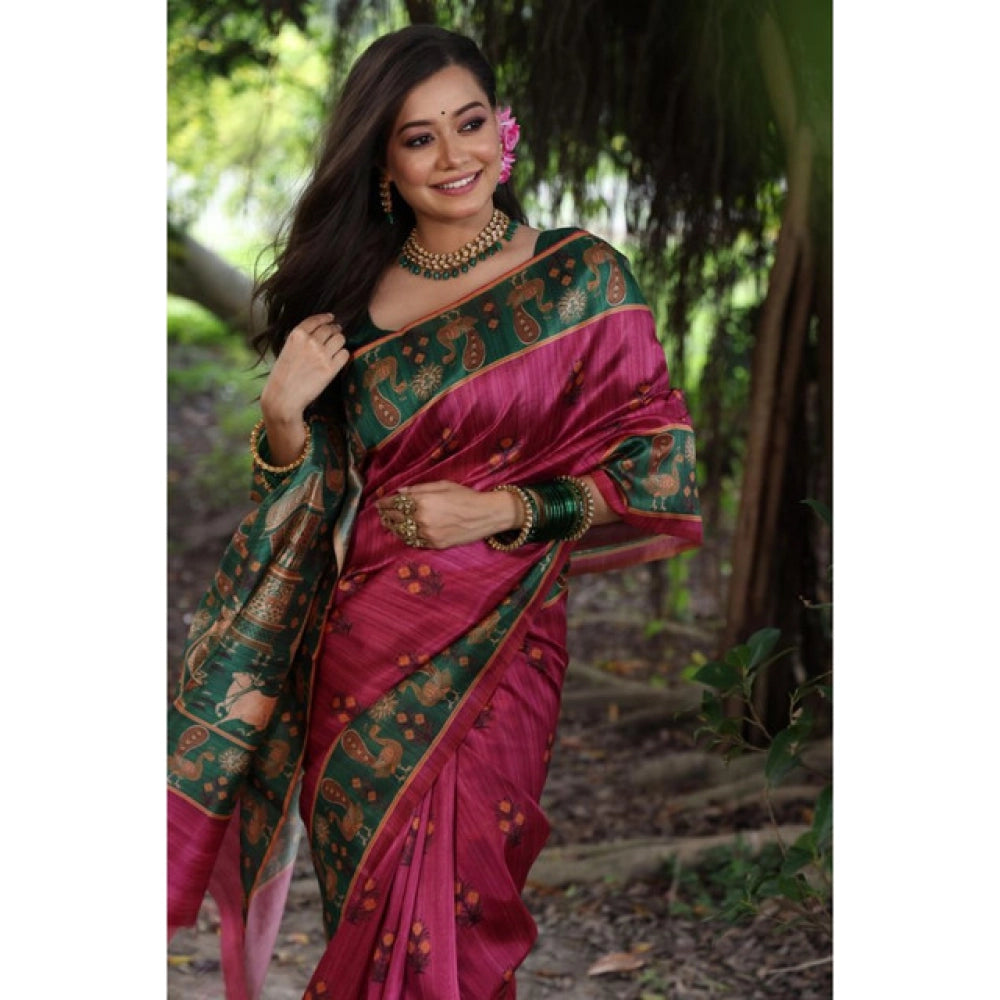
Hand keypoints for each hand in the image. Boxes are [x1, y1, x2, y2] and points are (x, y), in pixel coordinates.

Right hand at [260, 313, 349, 424]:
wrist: (283, 397)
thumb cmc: (282, 377)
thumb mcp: (286, 350)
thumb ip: (300, 341)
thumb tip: (317, 335)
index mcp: (297, 335)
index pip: (316, 320)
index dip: (326, 318)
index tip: (331, 317)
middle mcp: (310, 342)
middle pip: (330, 329)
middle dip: (335, 329)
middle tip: (336, 332)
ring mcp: (322, 354)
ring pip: (340, 339)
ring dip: (339, 341)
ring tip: (337, 346)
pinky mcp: (331, 368)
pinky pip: (344, 354)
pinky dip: (343, 355)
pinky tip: (338, 358)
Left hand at [375, 481, 520, 549]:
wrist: (486, 515)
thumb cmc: (466, 496)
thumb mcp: (443, 485)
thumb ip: (419, 489)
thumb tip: (400, 491)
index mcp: (423, 501)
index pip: (395, 503)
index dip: (385, 503)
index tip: (379, 503)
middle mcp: (422, 519)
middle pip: (396, 518)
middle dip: (386, 515)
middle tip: (382, 513)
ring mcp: (428, 534)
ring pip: (403, 532)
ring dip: (394, 527)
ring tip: (390, 523)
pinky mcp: (435, 544)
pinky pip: (414, 541)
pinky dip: (406, 537)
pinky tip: (404, 533)